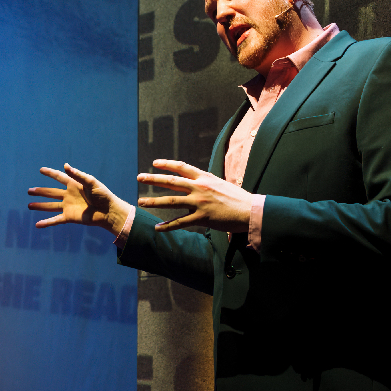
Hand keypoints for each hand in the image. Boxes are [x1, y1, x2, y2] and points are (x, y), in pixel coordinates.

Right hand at [27, 164, 132, 234]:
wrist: (108, 211)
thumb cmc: (102, 195)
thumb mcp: (91, 182)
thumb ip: (77, 174)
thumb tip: (65, 165)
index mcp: (74, 185)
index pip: (59, 177)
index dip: (50, 173)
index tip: (41, 170)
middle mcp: (69, 195)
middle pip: (51, 193)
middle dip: (40, 192)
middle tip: (29, 191)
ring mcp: (68, 207)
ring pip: (50, 206)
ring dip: (40, 206)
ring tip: (29, 205)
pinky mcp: (69, 217)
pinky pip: (55, 220)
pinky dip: (46, 222)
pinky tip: (37, 224)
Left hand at [137, 159, 254, 232]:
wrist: (250, 211)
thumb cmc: (238, 199)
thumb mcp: (221, 184)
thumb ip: (207, 183)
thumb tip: (198, 182)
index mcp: (205, 178)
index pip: (182, 167)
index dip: (167, 164)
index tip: (154, 163)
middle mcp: (200, 187)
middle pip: (172, 182)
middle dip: (153, 179)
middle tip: (139, 177)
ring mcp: (200, 202)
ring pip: (171, 201)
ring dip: (154, 201)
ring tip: (141, 201)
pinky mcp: (202, 218)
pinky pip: (180, 222)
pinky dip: (167, 226)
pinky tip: (157, 228)